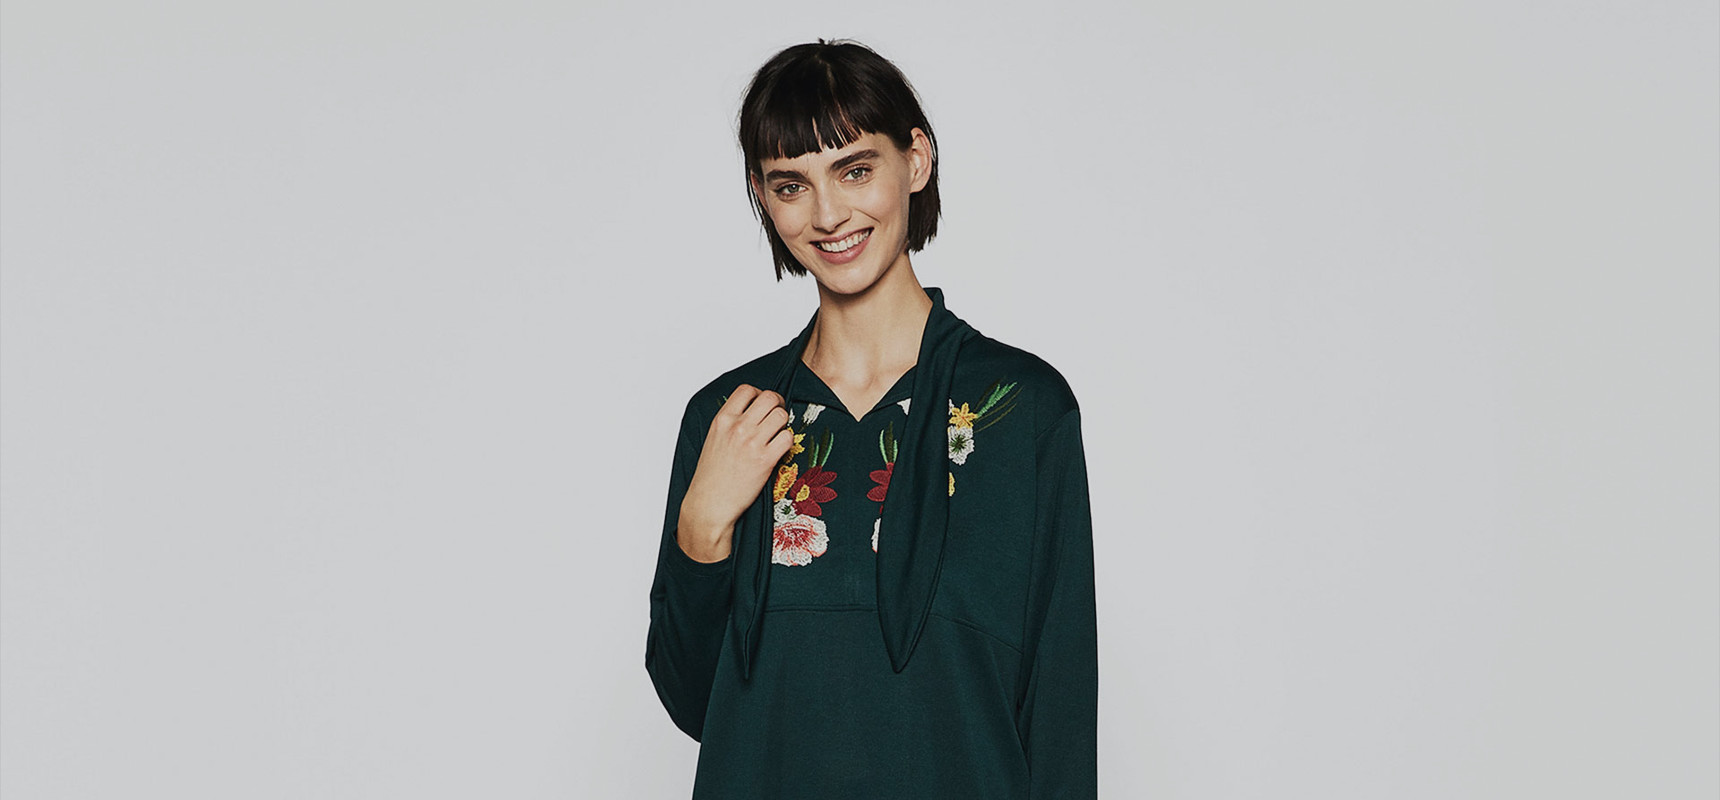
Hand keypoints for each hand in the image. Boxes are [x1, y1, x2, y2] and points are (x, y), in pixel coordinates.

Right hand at [677, 384, 794, 562]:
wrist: (710, 504)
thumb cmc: (710, 476)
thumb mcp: (714, 439)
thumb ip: (731, 423)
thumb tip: (752, 412)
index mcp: (722, 420)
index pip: (746, 389)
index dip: (759, 394)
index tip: (762, 404)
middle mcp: (737, 427)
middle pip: (769, 398)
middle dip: (777, 404)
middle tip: (776, 416)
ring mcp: (752, 443)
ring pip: (782, 415)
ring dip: (783, 423)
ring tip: (777, 434)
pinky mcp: (765, 460)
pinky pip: (788, 438)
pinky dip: (787, 441)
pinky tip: (779, 449)